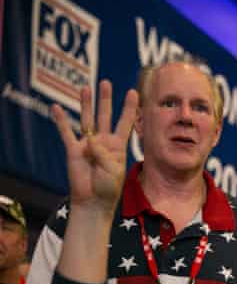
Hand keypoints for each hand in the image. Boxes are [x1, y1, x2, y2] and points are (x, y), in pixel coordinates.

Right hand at [51, 81, 137, 212]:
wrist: (93, 200)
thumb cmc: (108, 187)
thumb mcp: (113, 170)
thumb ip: (103, 154)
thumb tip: (90, 141)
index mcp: (118, 146)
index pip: (125, 123)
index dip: (129, 108)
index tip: (134, 92)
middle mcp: (103, 141)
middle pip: (105, 116)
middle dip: (106, 99)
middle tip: (106, 82)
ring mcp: (87, 144)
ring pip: (87, 119)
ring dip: (86, 104)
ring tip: (85, 87)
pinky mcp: (74, 150)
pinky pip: (66, 132)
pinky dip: (61, 120)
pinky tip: (55, 107)